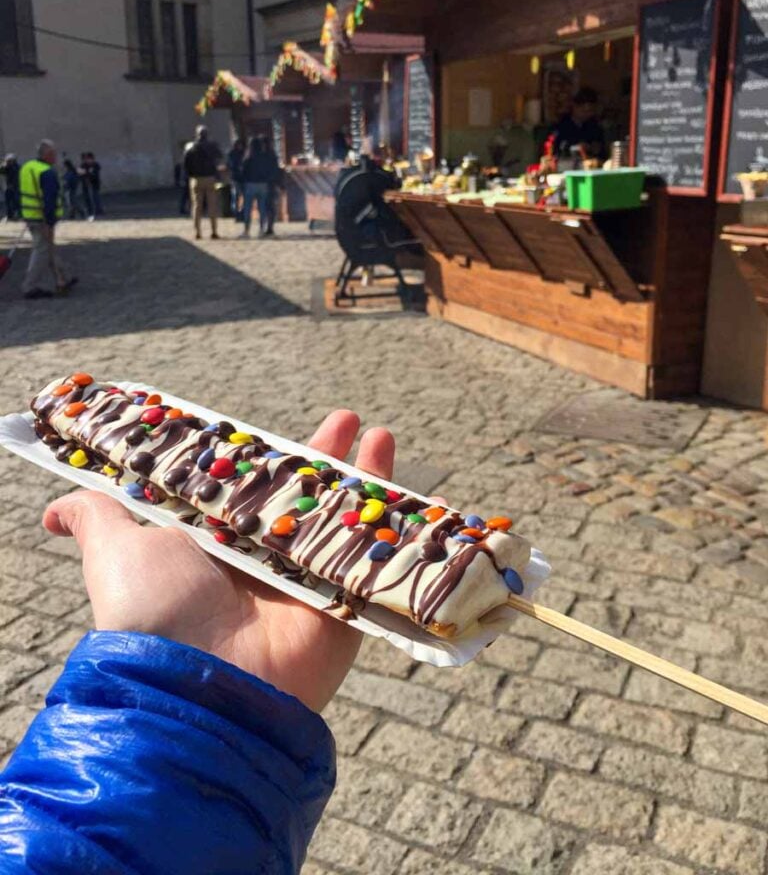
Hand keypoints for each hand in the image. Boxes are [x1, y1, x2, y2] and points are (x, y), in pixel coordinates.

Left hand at [43, 411, 394, 711]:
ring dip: (367, 477)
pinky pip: (376, 560)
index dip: (269, 454)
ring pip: (344, 521)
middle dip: (328, 458)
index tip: (281, 427)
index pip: (252, 488)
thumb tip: (52, 511)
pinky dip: (398, 527)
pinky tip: (410, 489)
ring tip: (381, 436)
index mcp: (218, 544)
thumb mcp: (115, 550)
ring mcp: (306, 585)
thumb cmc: (150, 611)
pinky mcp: (342, 607)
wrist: (197, 682)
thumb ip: (96, 518)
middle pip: (305, 498)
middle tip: (348, 420)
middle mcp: (263, 563)